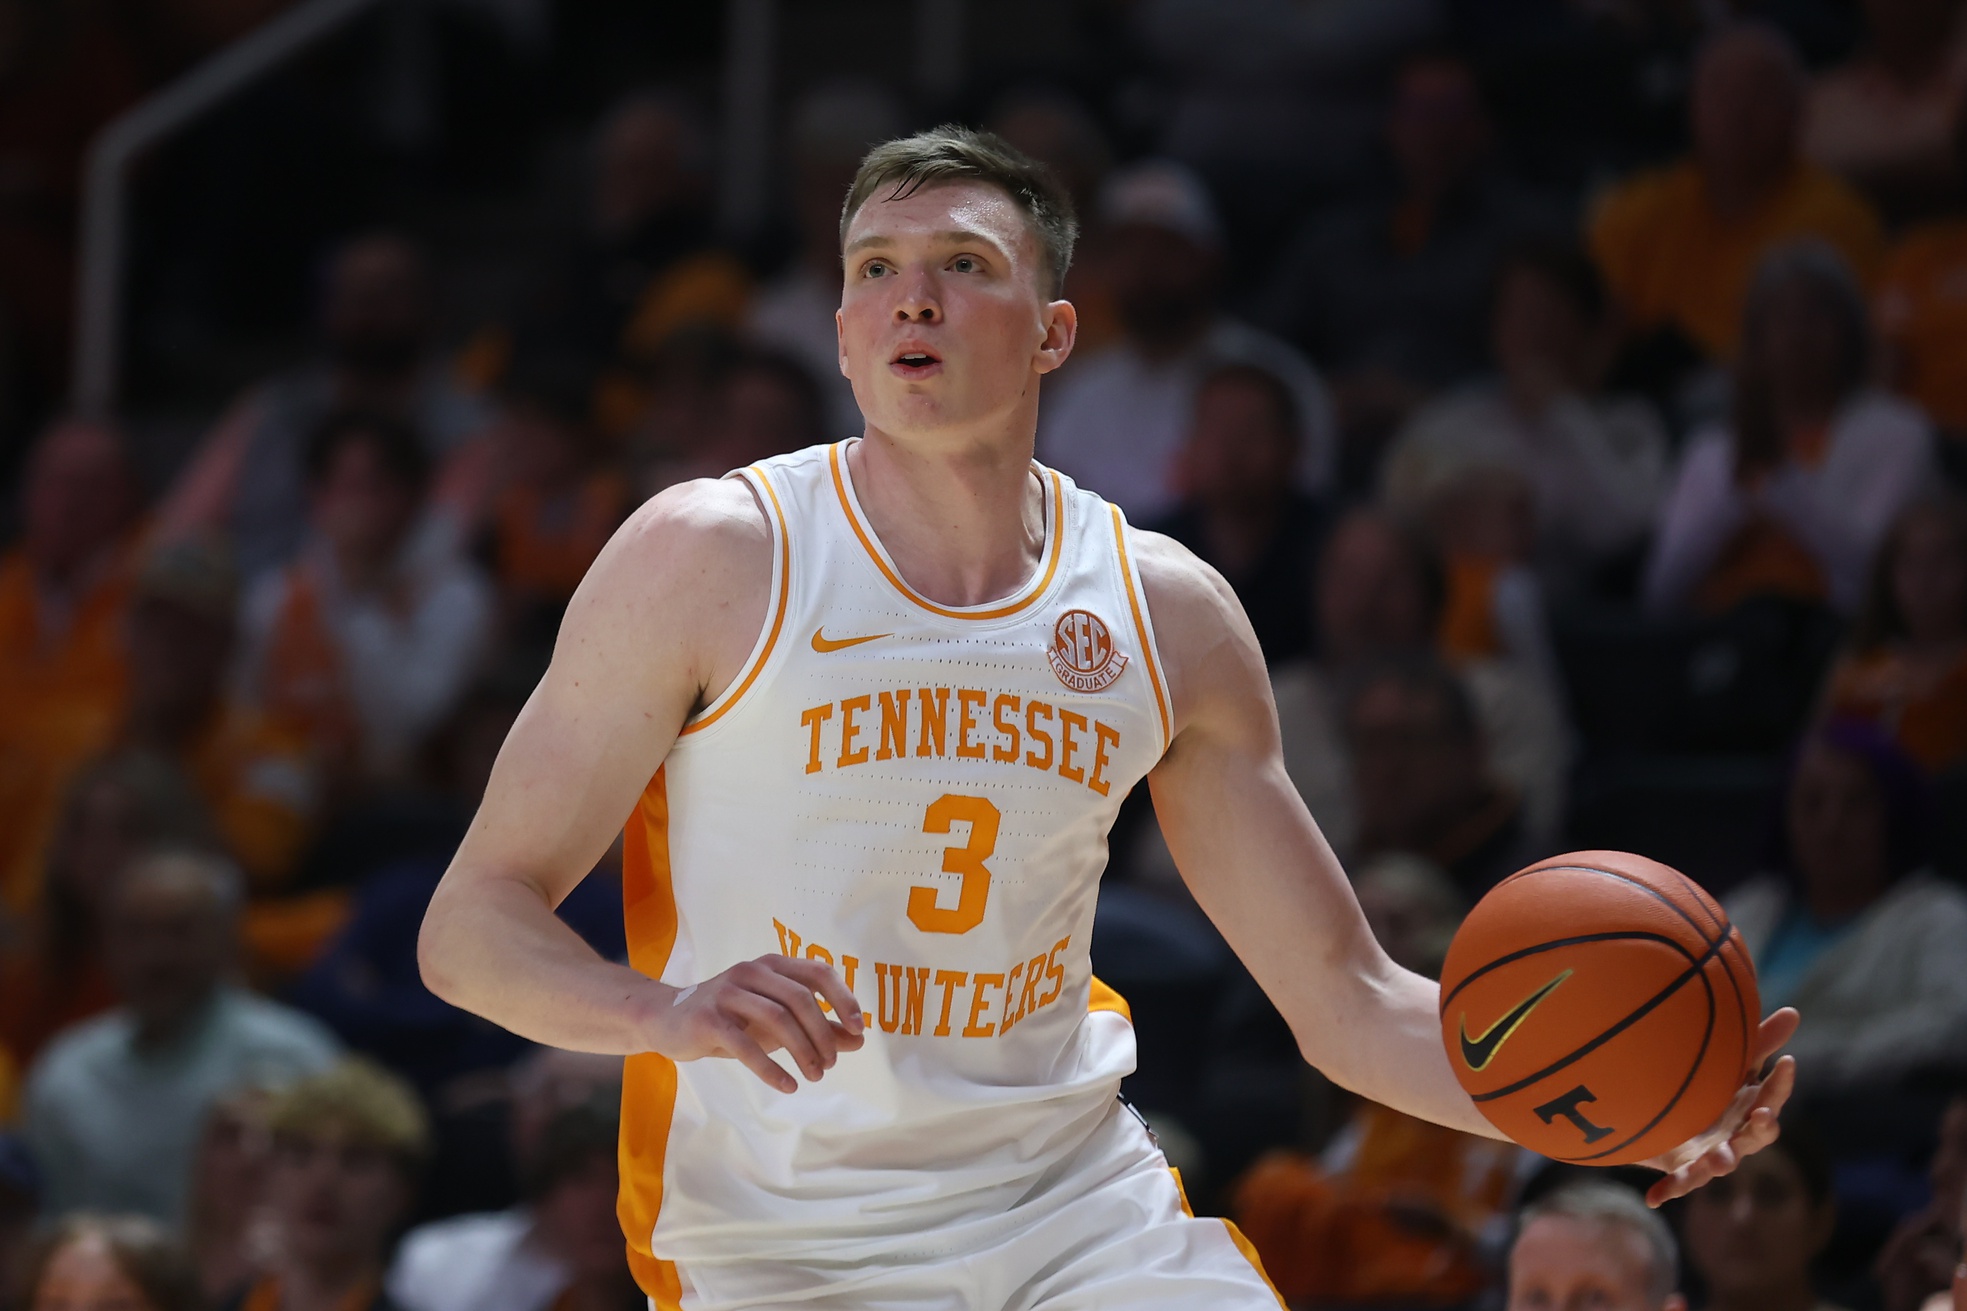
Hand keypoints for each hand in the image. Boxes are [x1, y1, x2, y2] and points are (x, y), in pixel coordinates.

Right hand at [646, 955, 865, 1092]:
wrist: (668, 1019)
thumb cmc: (732, 1018)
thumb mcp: (776, 1020)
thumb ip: (818, 1026)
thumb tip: (859, 1039)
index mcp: (772, 965)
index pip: (818, 972)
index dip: (843, 998)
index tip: (858, 1029)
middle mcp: (752, 971)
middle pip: (800, 998)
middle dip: (822, 1034)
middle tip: (829, 1065)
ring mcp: (728, 992)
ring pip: (776, 1019)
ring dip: (802, 1051)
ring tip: (813, 1076)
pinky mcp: (708, 1019)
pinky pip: (745, 1044)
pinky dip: (771, 1068)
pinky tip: (787, 1085)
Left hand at [1638, 1008, 1798, 1205]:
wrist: (1671, 1113)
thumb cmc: (1710, 1086)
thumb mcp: (1732, 1062)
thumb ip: (1758, 1042)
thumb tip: (1793, 1012)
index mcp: (1749, 1109)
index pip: (1772, 1097)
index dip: (1781, 1082)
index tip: (1786, 1061)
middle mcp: (1735, 1135)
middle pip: (1756, 1135)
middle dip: (1762, 1128)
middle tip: (1763, 1117)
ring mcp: (1710, 1153)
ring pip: (1721, 1162)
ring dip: (1721, 1162)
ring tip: (1720, 1161)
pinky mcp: (1684, 1166)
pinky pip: (1678, 1181)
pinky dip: (1668, 1189)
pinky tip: (1653, 1198)